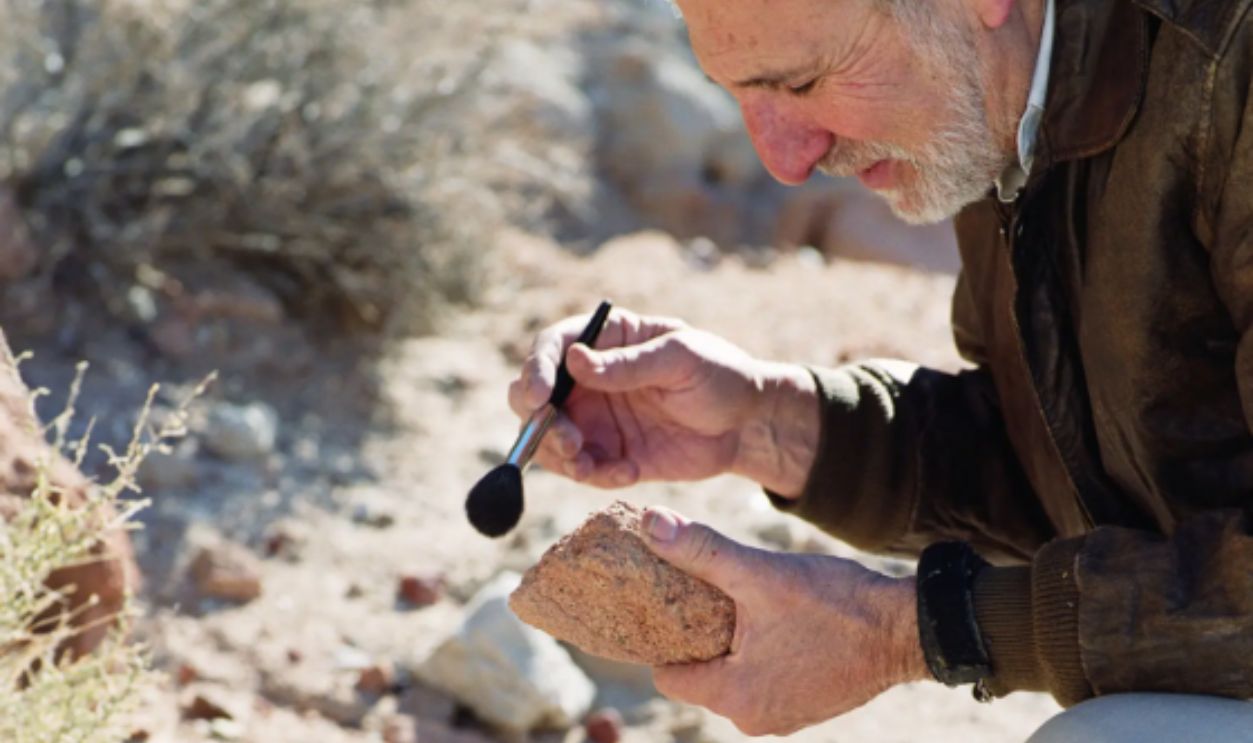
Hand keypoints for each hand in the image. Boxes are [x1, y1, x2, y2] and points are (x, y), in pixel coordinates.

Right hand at [507, 309, 818, 493]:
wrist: (747, 424)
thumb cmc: (719, 374)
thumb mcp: (681, 359)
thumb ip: (630, 364)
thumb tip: (574, 361)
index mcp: (605, 341)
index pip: (551, 347)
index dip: (536, 370)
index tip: (539, 397)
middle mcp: (589, 380)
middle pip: (531, 395)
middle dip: (538, 421)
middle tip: (569, 440)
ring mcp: (595, 419)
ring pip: (547, 439)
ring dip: (559, 456)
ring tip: (593, 467)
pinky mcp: (607, 455)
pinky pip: (580, 469)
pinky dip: (593, 475)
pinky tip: (628, 472)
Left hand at [641, 506, 928, 735]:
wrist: (908, 629)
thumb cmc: (836, 605)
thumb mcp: (760, 573)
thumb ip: (701, 551)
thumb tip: (652, 524)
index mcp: (734, 696)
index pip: (668, 674)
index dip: (663, 635)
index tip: (668, 600)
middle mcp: (754, 718)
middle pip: (700, 675)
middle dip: (698, 636)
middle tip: (701, 593)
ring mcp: (784, 716)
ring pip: (733, 677)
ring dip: (732, 644)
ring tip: (738, 603)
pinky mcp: (808, 705)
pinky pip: (764, 680)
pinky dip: (760, 654)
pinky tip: (770, 620)